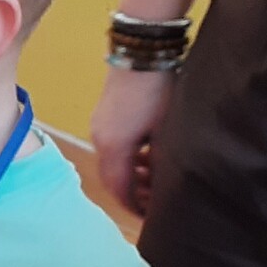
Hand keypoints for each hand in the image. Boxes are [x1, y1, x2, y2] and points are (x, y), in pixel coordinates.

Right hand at [90, 65, 174, 215]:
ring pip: (113, 163)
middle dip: (133, 193)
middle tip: (157, 201)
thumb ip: (160, 163)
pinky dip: (128, 158)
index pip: (120, 190)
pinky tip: (147, 155)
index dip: (136, 207)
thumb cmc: (159, 89)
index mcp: (114, 148)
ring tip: (155, 178)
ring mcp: (100, 126)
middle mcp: (100, 140)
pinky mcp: (104, 115)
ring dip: (132, 175)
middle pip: (113, 179)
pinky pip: (113, 147)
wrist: (143, 49)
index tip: (154, 216)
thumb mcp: (166, 130)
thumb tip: (162, 185)